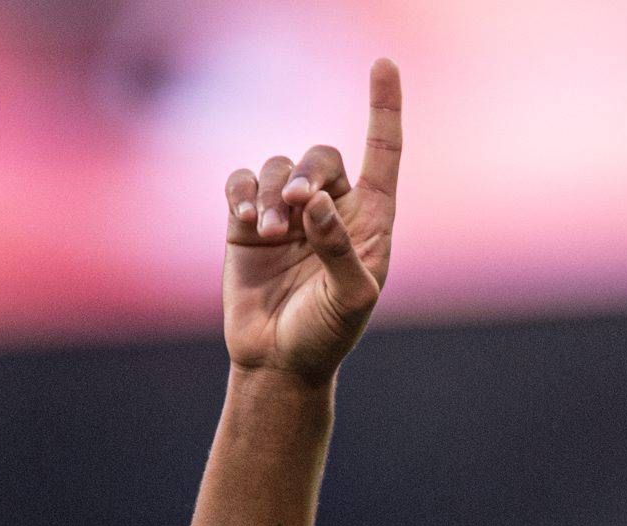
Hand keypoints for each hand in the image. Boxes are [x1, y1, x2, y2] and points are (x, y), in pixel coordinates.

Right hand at [221, 59, 402, 379]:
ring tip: (269, 234)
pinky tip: (246, 220)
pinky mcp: (247, 222)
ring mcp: (287, 214)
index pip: (383, 152)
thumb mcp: (350, 298)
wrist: (276, 362)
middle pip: (320, 157)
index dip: (384, 108)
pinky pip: (242, 181)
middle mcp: (330, 209)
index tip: (383, 63)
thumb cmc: (326, 335)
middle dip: (306, 173)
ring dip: (270, 194)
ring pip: (277, 169)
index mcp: (370, 221)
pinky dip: (242, 192)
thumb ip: (340, 249)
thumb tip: (316, 202)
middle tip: (295, 206)